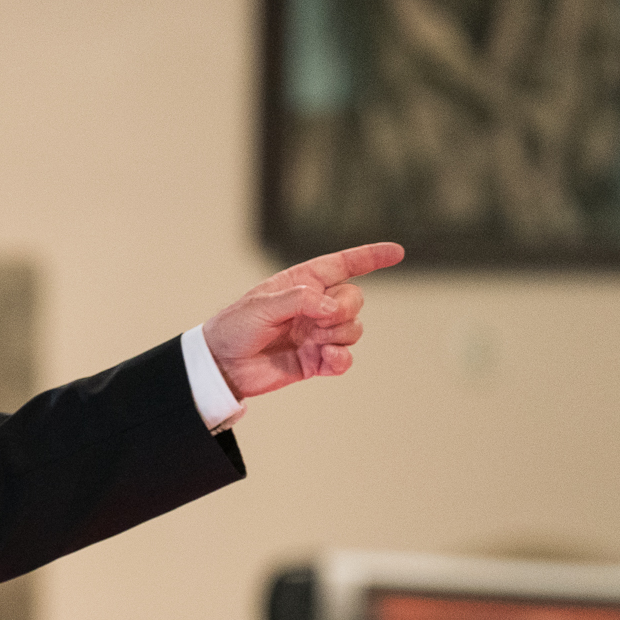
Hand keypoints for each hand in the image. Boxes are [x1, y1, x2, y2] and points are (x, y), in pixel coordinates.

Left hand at [200, 242, 403, 397]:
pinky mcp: (316, 360)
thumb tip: (334, 309)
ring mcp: (317, 333)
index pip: (343, 265)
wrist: (222, 366)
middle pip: (355, 299)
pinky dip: (341, 359)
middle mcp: (314, 306)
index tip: (398, 252)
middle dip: (344, 310)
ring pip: (354, 329)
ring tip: (312, 341)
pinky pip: (345, 358)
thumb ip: (301, 300)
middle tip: (318, 321)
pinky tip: (325, 358)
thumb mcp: (263, 305)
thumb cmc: (235, 327)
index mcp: (302, 283)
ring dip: (339, 335)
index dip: (371, 257)